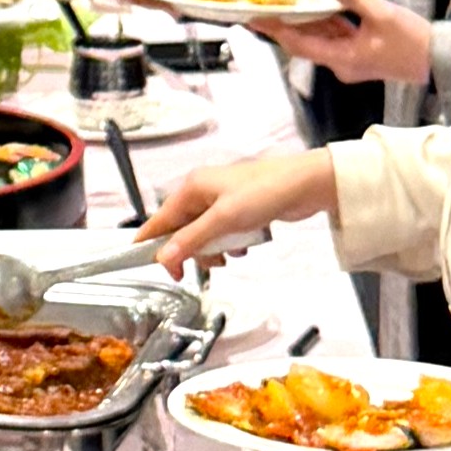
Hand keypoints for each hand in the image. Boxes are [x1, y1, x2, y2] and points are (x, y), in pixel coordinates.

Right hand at [130, 149, 336, 272]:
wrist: (306, 184)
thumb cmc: (265, 193)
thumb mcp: (224, 220)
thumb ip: (192, 239)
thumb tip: (163, 257)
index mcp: (192, 188)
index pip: (160, 219)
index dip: (151, 243)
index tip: (145, 265)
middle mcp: (202, 193)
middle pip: (181, 231)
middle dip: (194, 250)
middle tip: (210, 262)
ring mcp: (221, 201)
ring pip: (203, 236)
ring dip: (214, 249)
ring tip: (232, 253)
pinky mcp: (238, 210)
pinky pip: (222, 234)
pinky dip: (230, 244)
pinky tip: (244, 245)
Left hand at [248, 0, 434, 83]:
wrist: (437, 61)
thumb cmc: (413, 42)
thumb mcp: (383, 15)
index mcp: (343, 58)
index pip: (300, 45)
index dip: (277, 31)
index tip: (257, 20)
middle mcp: (342, 63)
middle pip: (306, 43)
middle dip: (286, 25)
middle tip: (264, 8)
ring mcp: (350, 60)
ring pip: (321, 39)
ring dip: (306, 22)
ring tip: (285, 3)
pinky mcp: (360, 54)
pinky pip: (336, 37)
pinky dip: (326, 23)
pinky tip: (318, 6)